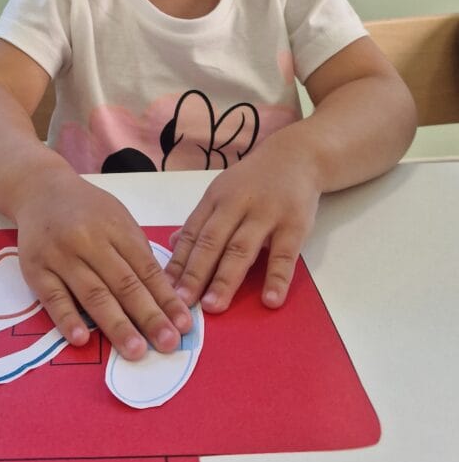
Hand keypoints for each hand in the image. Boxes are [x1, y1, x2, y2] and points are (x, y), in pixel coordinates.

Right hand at [14, 171, 192, 359]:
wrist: (41, 190)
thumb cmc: (87, 210)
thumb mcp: (118, 219)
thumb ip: (137, 253)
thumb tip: (163, 296)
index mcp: (116, 228)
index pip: (145, 269)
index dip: (166, 298)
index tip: (184, 325)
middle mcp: (89, 241)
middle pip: (123, 284)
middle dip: (148, 316)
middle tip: (168, 344)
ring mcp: (61, 255)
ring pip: (92, 293)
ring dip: (116, 324)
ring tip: (136, 351)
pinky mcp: (35, 270)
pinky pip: (53, 297)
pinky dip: (67, 318)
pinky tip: (82, 339)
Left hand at [164, 135, 320, 312]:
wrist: (297, 155)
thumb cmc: (254, 181)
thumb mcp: (223, 193)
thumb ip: (201, 221)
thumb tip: (171, 245)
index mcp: (215, 199)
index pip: (191, 233)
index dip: (177, 262)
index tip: (164, 290)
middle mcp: (237, 205)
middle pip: (212, 242)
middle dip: (195, 273)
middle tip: (182, 303)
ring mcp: (266, 214)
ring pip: (242, 249)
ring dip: (226, 279)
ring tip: (213, 306)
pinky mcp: (294, 224)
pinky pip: (284, 254)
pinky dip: (276, 278)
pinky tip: (269, 300)